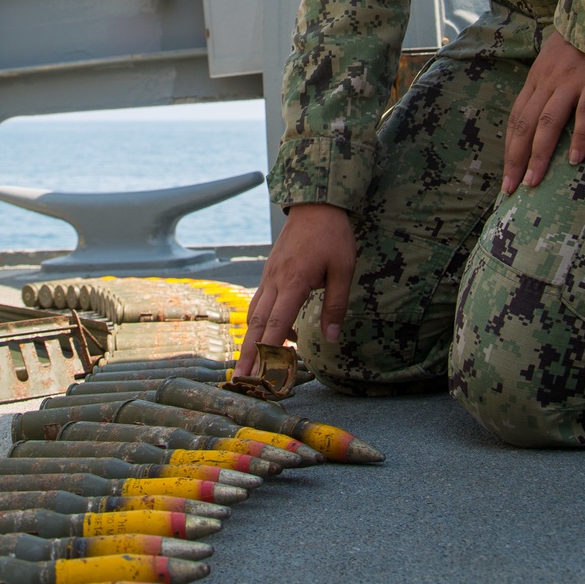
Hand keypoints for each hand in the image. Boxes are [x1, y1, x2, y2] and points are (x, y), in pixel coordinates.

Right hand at [234, 203, 355, 377]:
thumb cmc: (332, 235)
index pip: (276, 324)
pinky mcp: (270, 272)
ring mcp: (269, 276)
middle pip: (257, 324)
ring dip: (250, 340)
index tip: (258, 374)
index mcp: (293, 282)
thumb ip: (336, 306)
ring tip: (248, 364)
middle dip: (248, 354)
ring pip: (255, 313)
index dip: (266, 351)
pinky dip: (261, 322)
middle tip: (241, 379)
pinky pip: (261, 302)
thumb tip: (331, 338)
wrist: (316, 204)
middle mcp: (275, 281)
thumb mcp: (343, 269)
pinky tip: (273, 333)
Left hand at [501, 29, 584, 194]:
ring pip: (548, 123)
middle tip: (511, 188)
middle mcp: (547, 82)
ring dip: (539, 155)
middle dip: (515, 159)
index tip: (506, 173)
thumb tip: (542, 111)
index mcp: (536, 78)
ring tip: (533, 181)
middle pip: (525, 125)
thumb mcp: (556, 57)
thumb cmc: (583, 37)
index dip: (509, 148)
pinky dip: (579, 137)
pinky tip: (576, 160)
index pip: (516, 118)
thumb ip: (548, 82)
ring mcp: (569, 82)